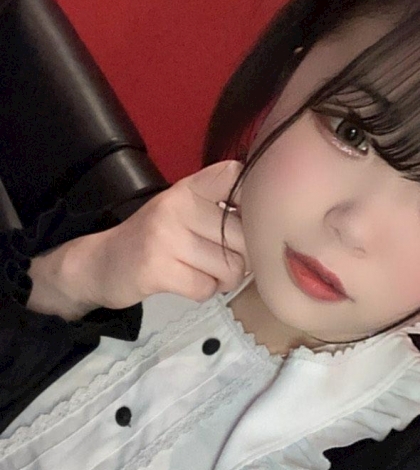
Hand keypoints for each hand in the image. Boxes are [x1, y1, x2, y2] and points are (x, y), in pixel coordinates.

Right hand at [61, 160, 252, 311]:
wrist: (100, 263)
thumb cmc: (153, 239)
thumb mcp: (181, 211)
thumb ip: (219, 209)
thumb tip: (269, 226)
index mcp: (187, 188)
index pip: (234, 177)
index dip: (251, 201)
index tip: (243, 221)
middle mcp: (177, 206)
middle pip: (243, 237)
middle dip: (241, 259)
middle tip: (222, 262)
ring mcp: (165, 237)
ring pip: (229, 267)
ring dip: (223, 280)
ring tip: (204, 274)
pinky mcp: (157, 269)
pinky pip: (206, 288)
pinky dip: (203, 292)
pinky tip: (187, 283)